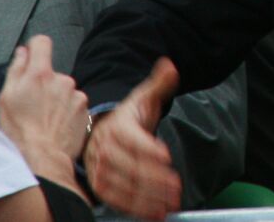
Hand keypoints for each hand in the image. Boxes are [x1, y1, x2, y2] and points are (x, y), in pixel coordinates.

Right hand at [0, 36, 88, 198]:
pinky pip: (74, 104)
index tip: (31, 56)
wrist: (42, 159)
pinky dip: (66, 111)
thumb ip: (16, 70)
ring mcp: (76, 94)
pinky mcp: (85, 108)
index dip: (35, 48)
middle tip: (32, 106)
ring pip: (63, 90)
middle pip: (52, 73)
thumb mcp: (6, 99)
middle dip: (43, 84)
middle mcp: (62, 79)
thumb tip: (23, 52)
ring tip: (43, 120)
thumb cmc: (19, 133)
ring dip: (56, 100)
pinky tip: (56, 125)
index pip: (42, 43)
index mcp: (40, 74)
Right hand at [83, 58, 182, 220]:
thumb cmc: (129, 116)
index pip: (133, 139)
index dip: (149, 148)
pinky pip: (114, 199)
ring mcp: (99, 168)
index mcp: (118, 126)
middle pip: (130, 167)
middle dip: (154, 180)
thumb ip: (160, 83)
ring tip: (168, 204)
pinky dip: (133, 208)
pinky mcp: (98, 184)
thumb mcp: (144, 97)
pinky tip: (152, 213)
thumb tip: (171, 66)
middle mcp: (105, 148)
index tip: (166, 157)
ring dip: (146, 198)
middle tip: (175, 188)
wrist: (104, 129)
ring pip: (123, 186)